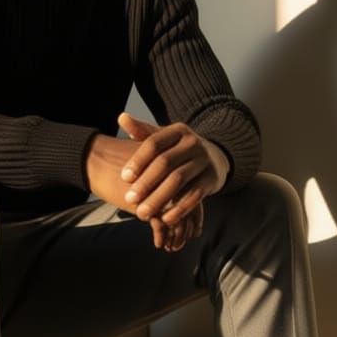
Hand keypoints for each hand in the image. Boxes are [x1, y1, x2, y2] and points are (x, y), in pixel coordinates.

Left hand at [117, 112, 229, 229]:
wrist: (214, 157)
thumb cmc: (178, 150)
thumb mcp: (163, 138)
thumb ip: (142, 131)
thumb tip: (122, 117)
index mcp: (177, 130)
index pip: (154, 144)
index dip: (138, 160)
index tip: (124, 177)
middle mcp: (193, 143)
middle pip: (165, 163)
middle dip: (145, 183)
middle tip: (130, 199)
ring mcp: (204, 161)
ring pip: (178, 181)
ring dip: (158, 199)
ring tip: (142, 214)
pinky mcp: (211, 179)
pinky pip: (194, 196)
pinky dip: (178, 209)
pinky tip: (164, 219)